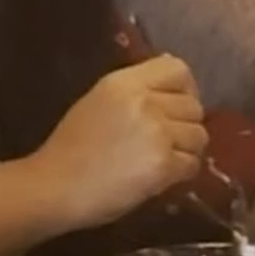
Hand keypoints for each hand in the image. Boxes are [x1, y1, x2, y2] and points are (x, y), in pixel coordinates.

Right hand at [28, 54, 208, 227]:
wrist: (55, 185)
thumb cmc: (70, 147)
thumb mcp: (98, 100)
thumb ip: (134, 90)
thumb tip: (172, 81)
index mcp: (124, 82)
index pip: (179, 69)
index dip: (186, 89)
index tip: (175, 106)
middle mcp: (145, 102)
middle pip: (194, 106)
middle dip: (185, 124)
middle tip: (167, 140)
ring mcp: (157, 133)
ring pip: (199, 135)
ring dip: (187, 149)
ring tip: (163, 158)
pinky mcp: (163, 165)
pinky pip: (192, 163)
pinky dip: (182, 172)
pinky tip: (161, 176)